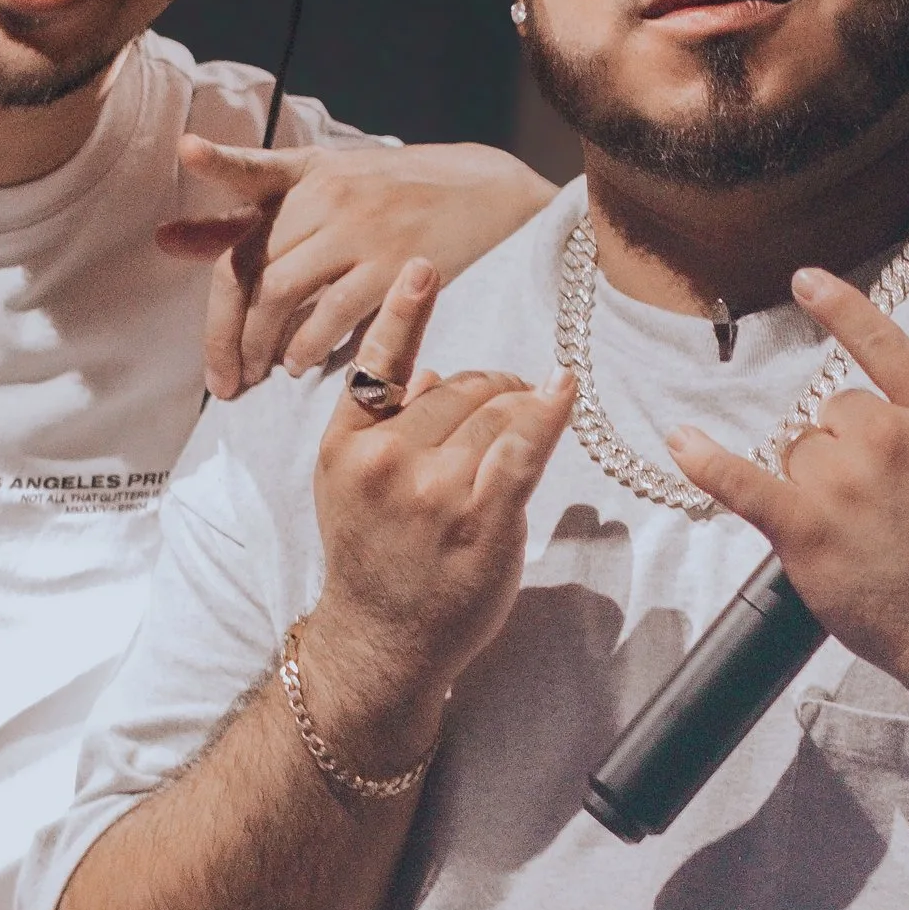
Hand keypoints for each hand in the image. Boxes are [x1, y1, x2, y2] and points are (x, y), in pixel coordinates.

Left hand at [159, 136, 550, 397]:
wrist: (490, 195)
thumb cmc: (394, 196)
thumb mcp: (323, 189)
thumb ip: (245, 218)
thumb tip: (166, 241)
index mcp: (307, 174)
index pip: (249, 176)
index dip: (218, 164)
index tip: (180, 173)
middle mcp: (328, 196)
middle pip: (250, 266)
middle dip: (224, 331)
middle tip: (221, 379)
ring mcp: (361, 230)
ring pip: (281, 294)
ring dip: (258, 345)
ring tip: (255, 376)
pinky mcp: (394, 268)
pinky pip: (333, 315)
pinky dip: (307, 346)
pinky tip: (300, 364)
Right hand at [299, 260, 572, 754]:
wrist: (381, 643)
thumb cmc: (374, 563)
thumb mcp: (350, 488)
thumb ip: (382, 425)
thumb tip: (432, 369)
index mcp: (345, 445)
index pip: (381, 365)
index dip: (405, 311)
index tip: (423, 266)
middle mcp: (385, 461)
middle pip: (460, 385)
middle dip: (492, 387)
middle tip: (510, 402)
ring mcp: (433, 490)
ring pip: (496, 411)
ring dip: (522, 407)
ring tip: (528, 420)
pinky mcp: (481, 518)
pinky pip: (523, 446)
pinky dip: (547, 412)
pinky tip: (563, 390)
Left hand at [671, 267, 908, 705]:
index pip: (881, 345)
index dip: (840, 309)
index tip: (807, 280)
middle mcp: (889, 438)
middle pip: (836, 412)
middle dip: (849, 448)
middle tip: (880, 500)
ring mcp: (843, 483)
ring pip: (799, 450)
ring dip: (815, 480)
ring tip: (853, 526)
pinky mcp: (805, 529)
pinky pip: (741, 482)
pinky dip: (707, 462)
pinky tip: (682, 441)